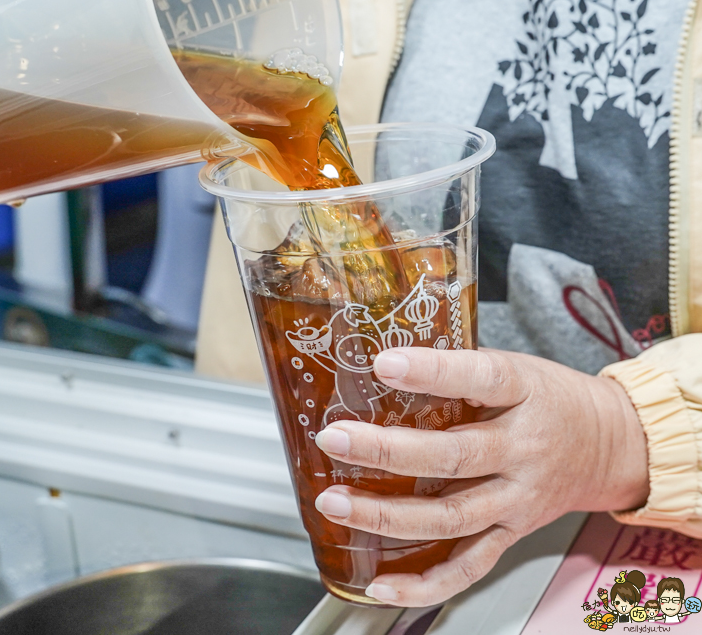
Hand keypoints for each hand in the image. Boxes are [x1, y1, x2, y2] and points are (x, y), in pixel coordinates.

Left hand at [313, 347, 649, 606]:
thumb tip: (383, 360)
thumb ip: (457, 367)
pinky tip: (382, 583)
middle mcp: (523, 450)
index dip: (432, 372)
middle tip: (335, 439)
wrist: (610, 445)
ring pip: (451, 516)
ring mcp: (517, 500)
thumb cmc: (550, 398)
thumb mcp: (515, 365)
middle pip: (454, 456)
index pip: (480, 378)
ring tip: (337, 503)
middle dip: (386, 451)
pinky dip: (424, 583)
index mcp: (523, 393)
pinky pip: (469, 567)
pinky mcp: (513, 533)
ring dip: (387, 516)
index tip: (385, 365)